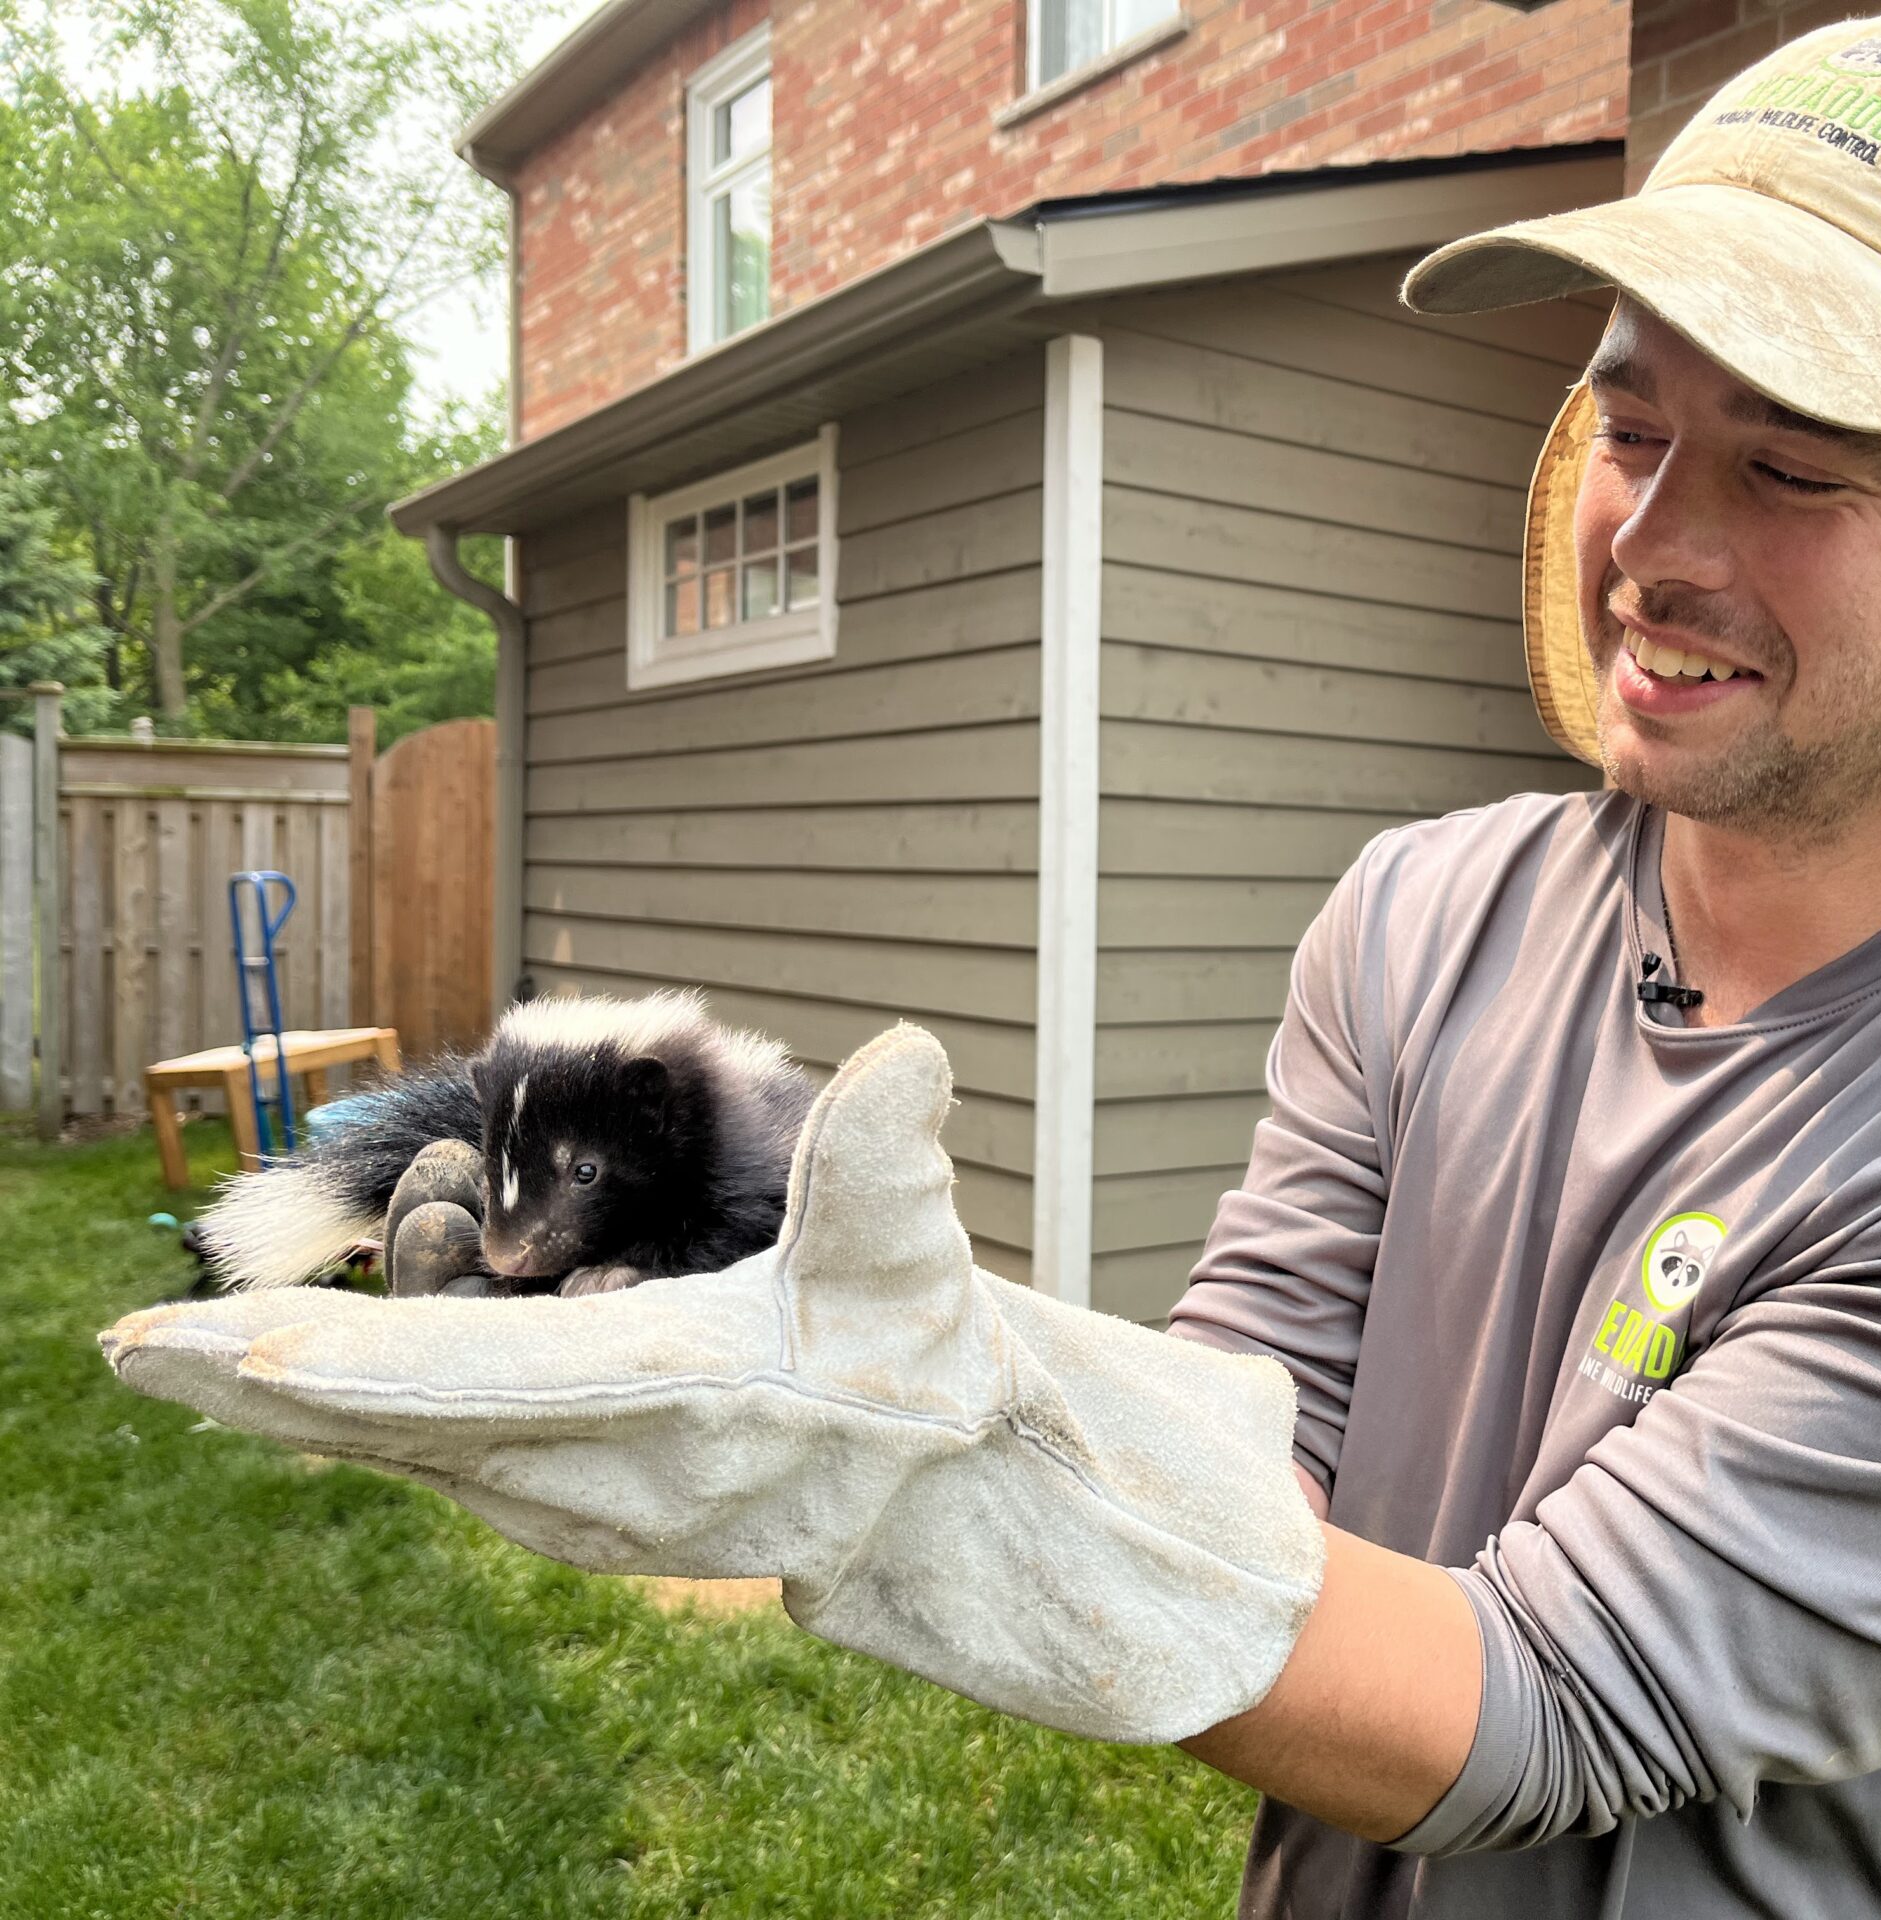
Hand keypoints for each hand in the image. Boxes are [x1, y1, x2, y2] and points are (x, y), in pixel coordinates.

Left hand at [104, 1025, 1324, 1743]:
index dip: (321, 1371)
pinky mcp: (616, 1513)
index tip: (191, 1354)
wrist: (1003, 1522)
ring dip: (324, 1410)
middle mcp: (614, 1482)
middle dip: (267, 1395)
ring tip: (217, 1366)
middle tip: (134, 1356)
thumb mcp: (927, 1274)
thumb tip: (907, 1056)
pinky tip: (346, 1407)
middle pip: (398, 1439)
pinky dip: (392, 1430)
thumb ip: (893, 1166)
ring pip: (421, 1460)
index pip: (458, 1393)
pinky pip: (467, 1473)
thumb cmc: (957, 1393)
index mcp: (673, 1414)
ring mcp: (606, 1512)